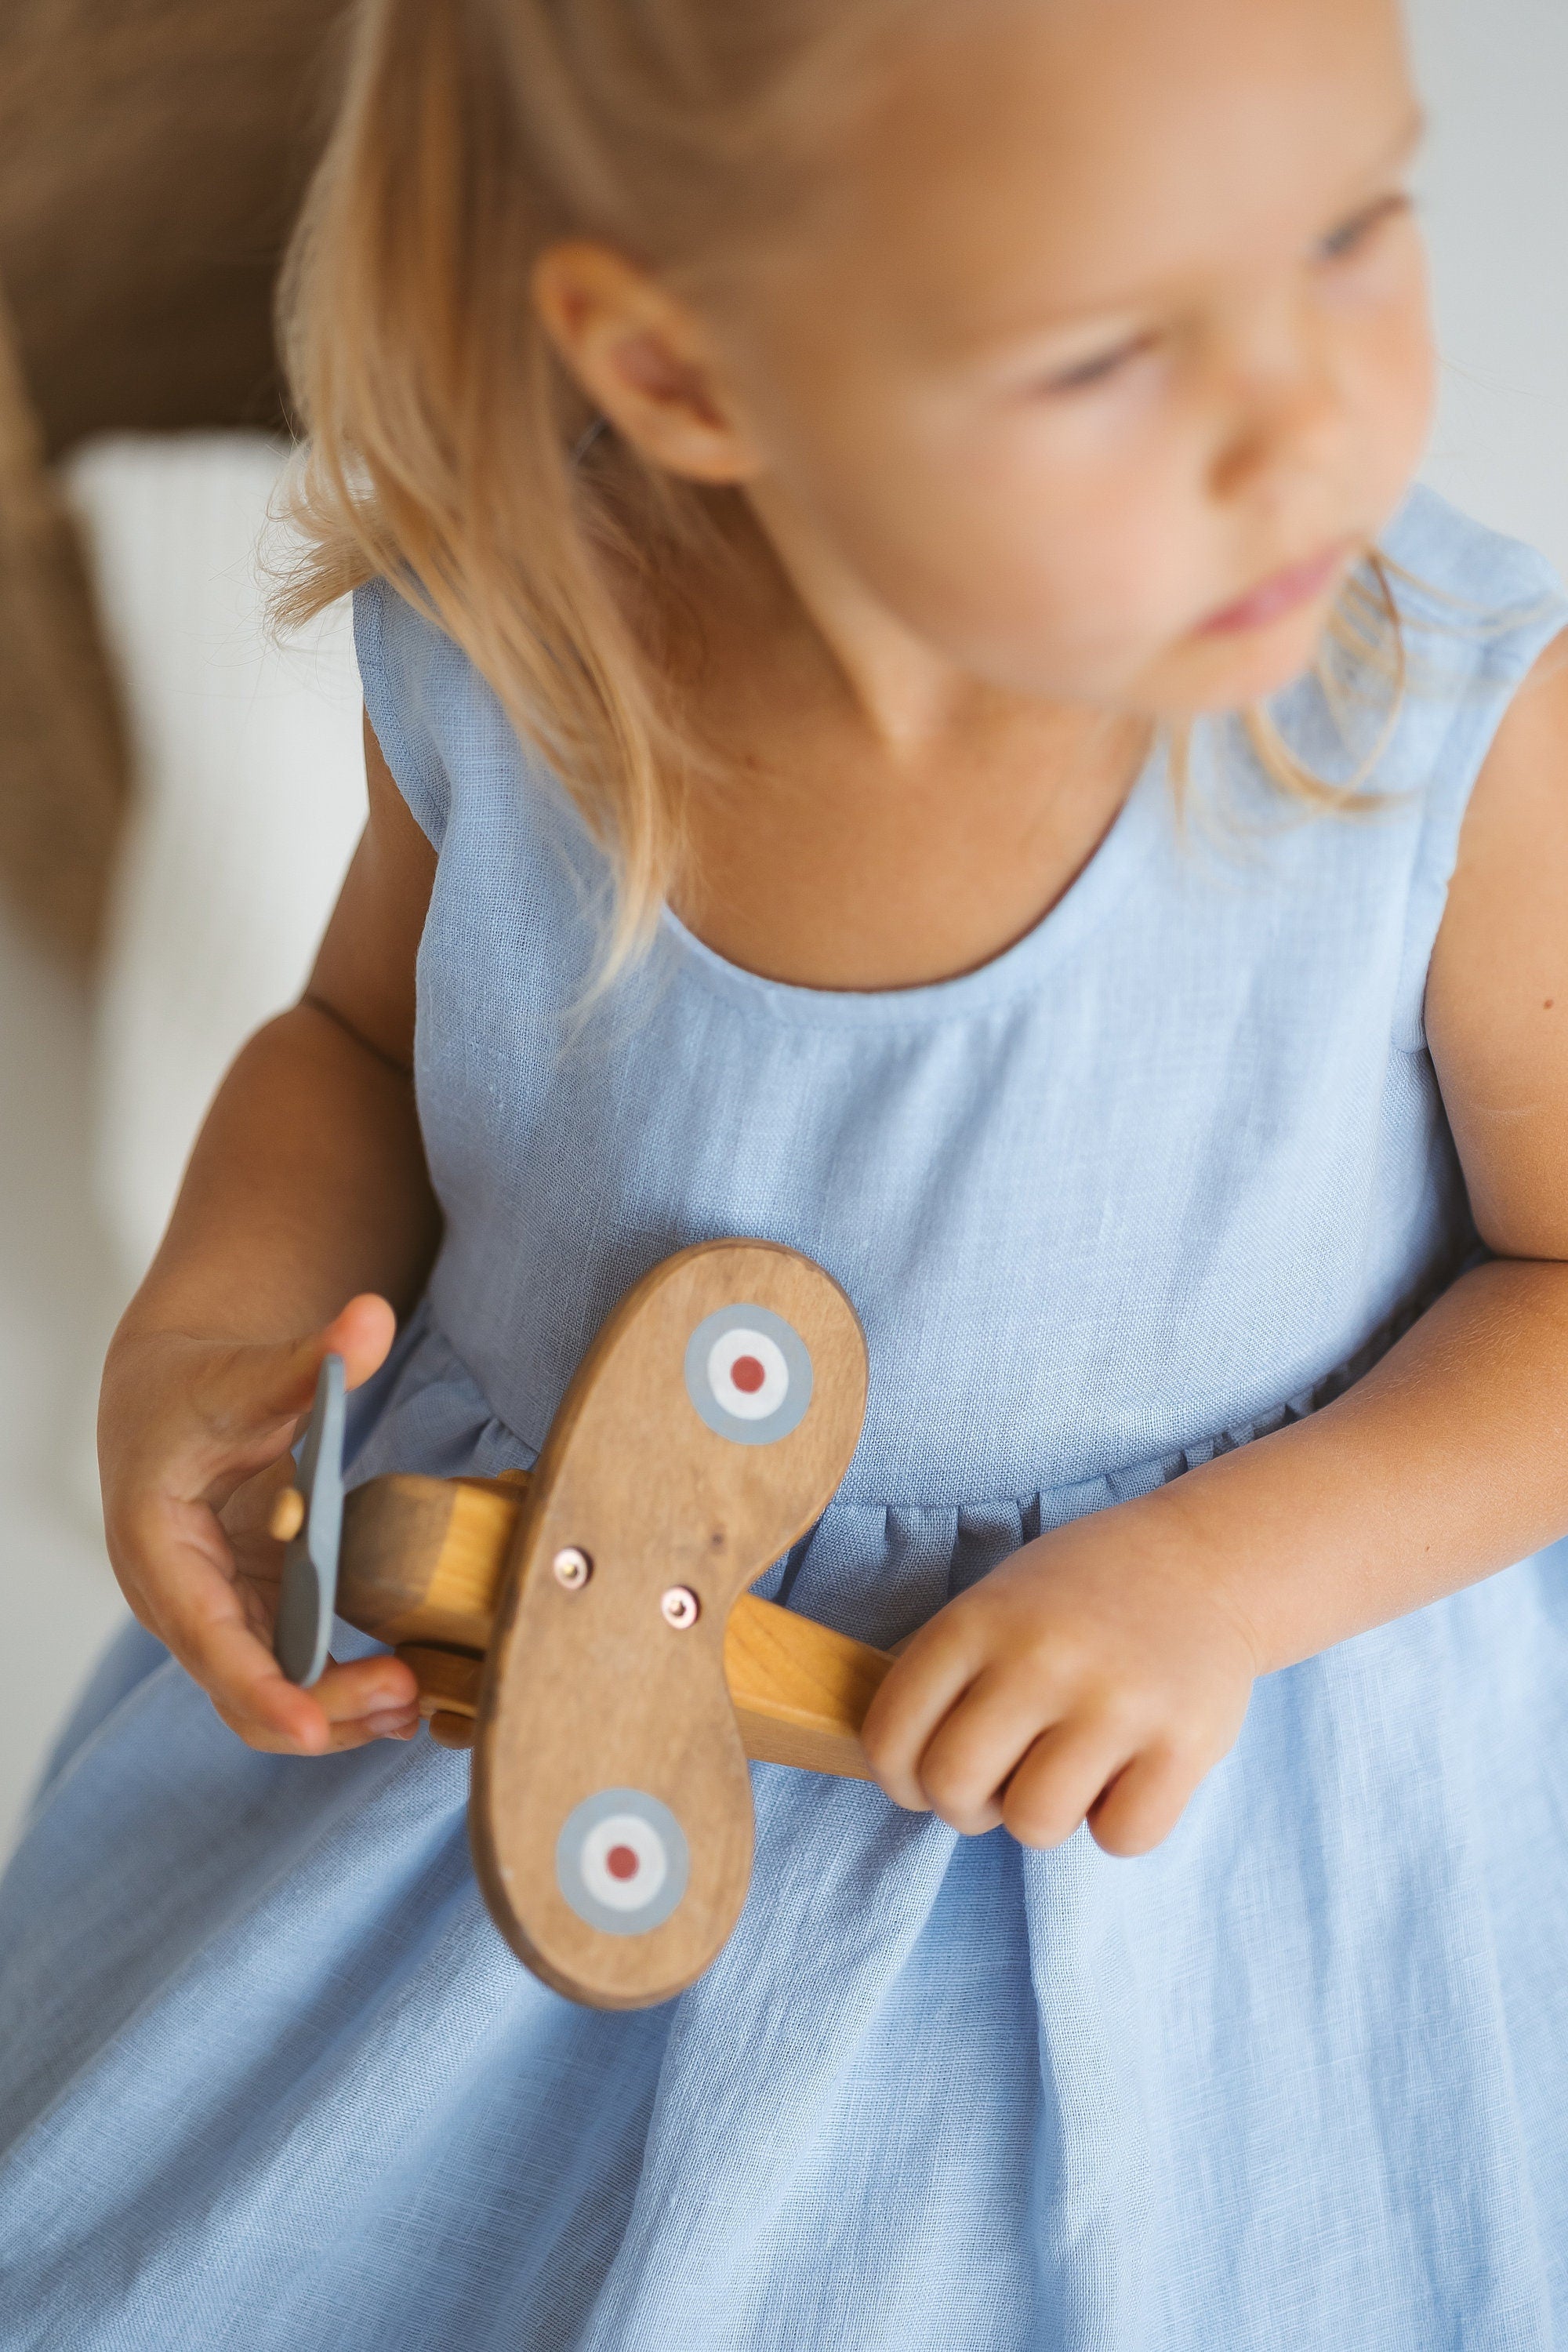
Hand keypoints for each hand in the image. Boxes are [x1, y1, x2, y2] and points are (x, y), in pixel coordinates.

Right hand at [99, 1294, 420, 1754]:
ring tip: (415, 1706)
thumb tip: (373, 1315)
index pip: (206, 1633)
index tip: (311, 1726)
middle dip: (320, 1705)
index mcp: (158, 1543)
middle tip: (406, 1696)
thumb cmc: (198, 1388)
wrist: (170, 1400)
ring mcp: (217, 1610)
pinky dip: (340, 1685)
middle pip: (241, 1683)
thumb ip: (312, 1355)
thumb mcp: (249, 1371)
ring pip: (267, 1691)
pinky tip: (403, 1689)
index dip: (260, 1687)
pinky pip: (291, 1670)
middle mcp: (179, 1596)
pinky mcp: (253, 1611)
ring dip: (337, 1709)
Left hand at [859, 1498, 1259, 1855]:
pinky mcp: (1184, 1744)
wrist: (1203, 1562)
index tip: (925, 1777)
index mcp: (978, 1620)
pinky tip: (1125, 1775)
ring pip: (1033, 1824)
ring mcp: (1115, 1701)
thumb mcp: (994, 1602)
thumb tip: (896, 1768)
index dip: (899, 1778)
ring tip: (1066, 1772)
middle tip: (999, 1782)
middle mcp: (1040, 1657)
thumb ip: (946, 1675)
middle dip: (965, 1806)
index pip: (890, 1737)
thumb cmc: (1079, 1596)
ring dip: (1043, 1817)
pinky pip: (1119, 1837)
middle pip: (953, 1788)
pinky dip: (1117, 1823)